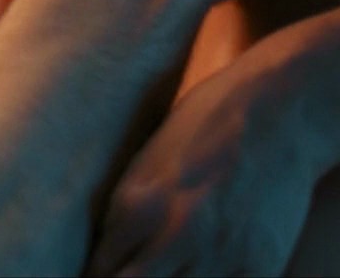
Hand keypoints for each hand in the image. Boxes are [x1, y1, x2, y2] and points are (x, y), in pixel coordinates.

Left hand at [86, 44, 318, 276]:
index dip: (94, 273)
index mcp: (136, 207)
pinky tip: (203, 268)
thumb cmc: (203, 125)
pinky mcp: (260, 263)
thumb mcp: (144, 162)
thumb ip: (123, 213)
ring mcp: (220, 254)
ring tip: (167, 264)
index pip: (99, 269)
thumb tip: (104, 252)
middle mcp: (175, 237)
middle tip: (126, 270)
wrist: (279, 112)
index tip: (97, 271)